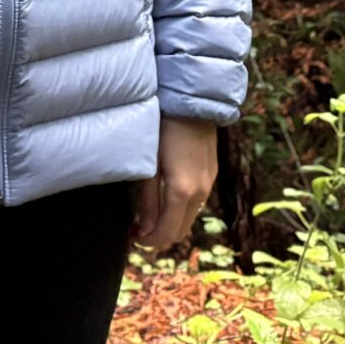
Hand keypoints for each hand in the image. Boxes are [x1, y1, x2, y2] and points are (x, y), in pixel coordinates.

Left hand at [131, 117, 219, 251]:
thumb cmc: (164, 129)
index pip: (167, 233)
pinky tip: (166, 195)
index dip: (148, 241)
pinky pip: (196, 202)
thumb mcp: (149, 165)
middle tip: (138, 226)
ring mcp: (208, 183)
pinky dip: (180, 208)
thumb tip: (144, 229)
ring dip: (170, 222)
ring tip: (149, 212)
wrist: (193, 102)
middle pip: (180, 230)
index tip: (133, 234)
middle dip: (159, 235)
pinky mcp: (211, 174)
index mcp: (182, 192)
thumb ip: (148, 200)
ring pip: (189, 218)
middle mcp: (200, 192)